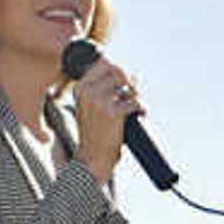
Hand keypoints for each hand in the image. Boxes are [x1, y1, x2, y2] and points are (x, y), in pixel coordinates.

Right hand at [71, 56, 142, 183]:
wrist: (92, 160)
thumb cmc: (95, 133)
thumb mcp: (92, 107)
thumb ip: (105, 89)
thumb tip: (134, 74)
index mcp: (81, 88)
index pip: (104, 63)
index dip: (119, 70)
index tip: (124, 83)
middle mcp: (88, 92)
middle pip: (119, 71)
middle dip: (130, 81)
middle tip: (133, 94)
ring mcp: (100, 102)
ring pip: (129, 87)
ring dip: (136, 96)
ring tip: (135, 108)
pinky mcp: (114, 113)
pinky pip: (136, 103)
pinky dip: (142, 109)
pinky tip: (139, 116)